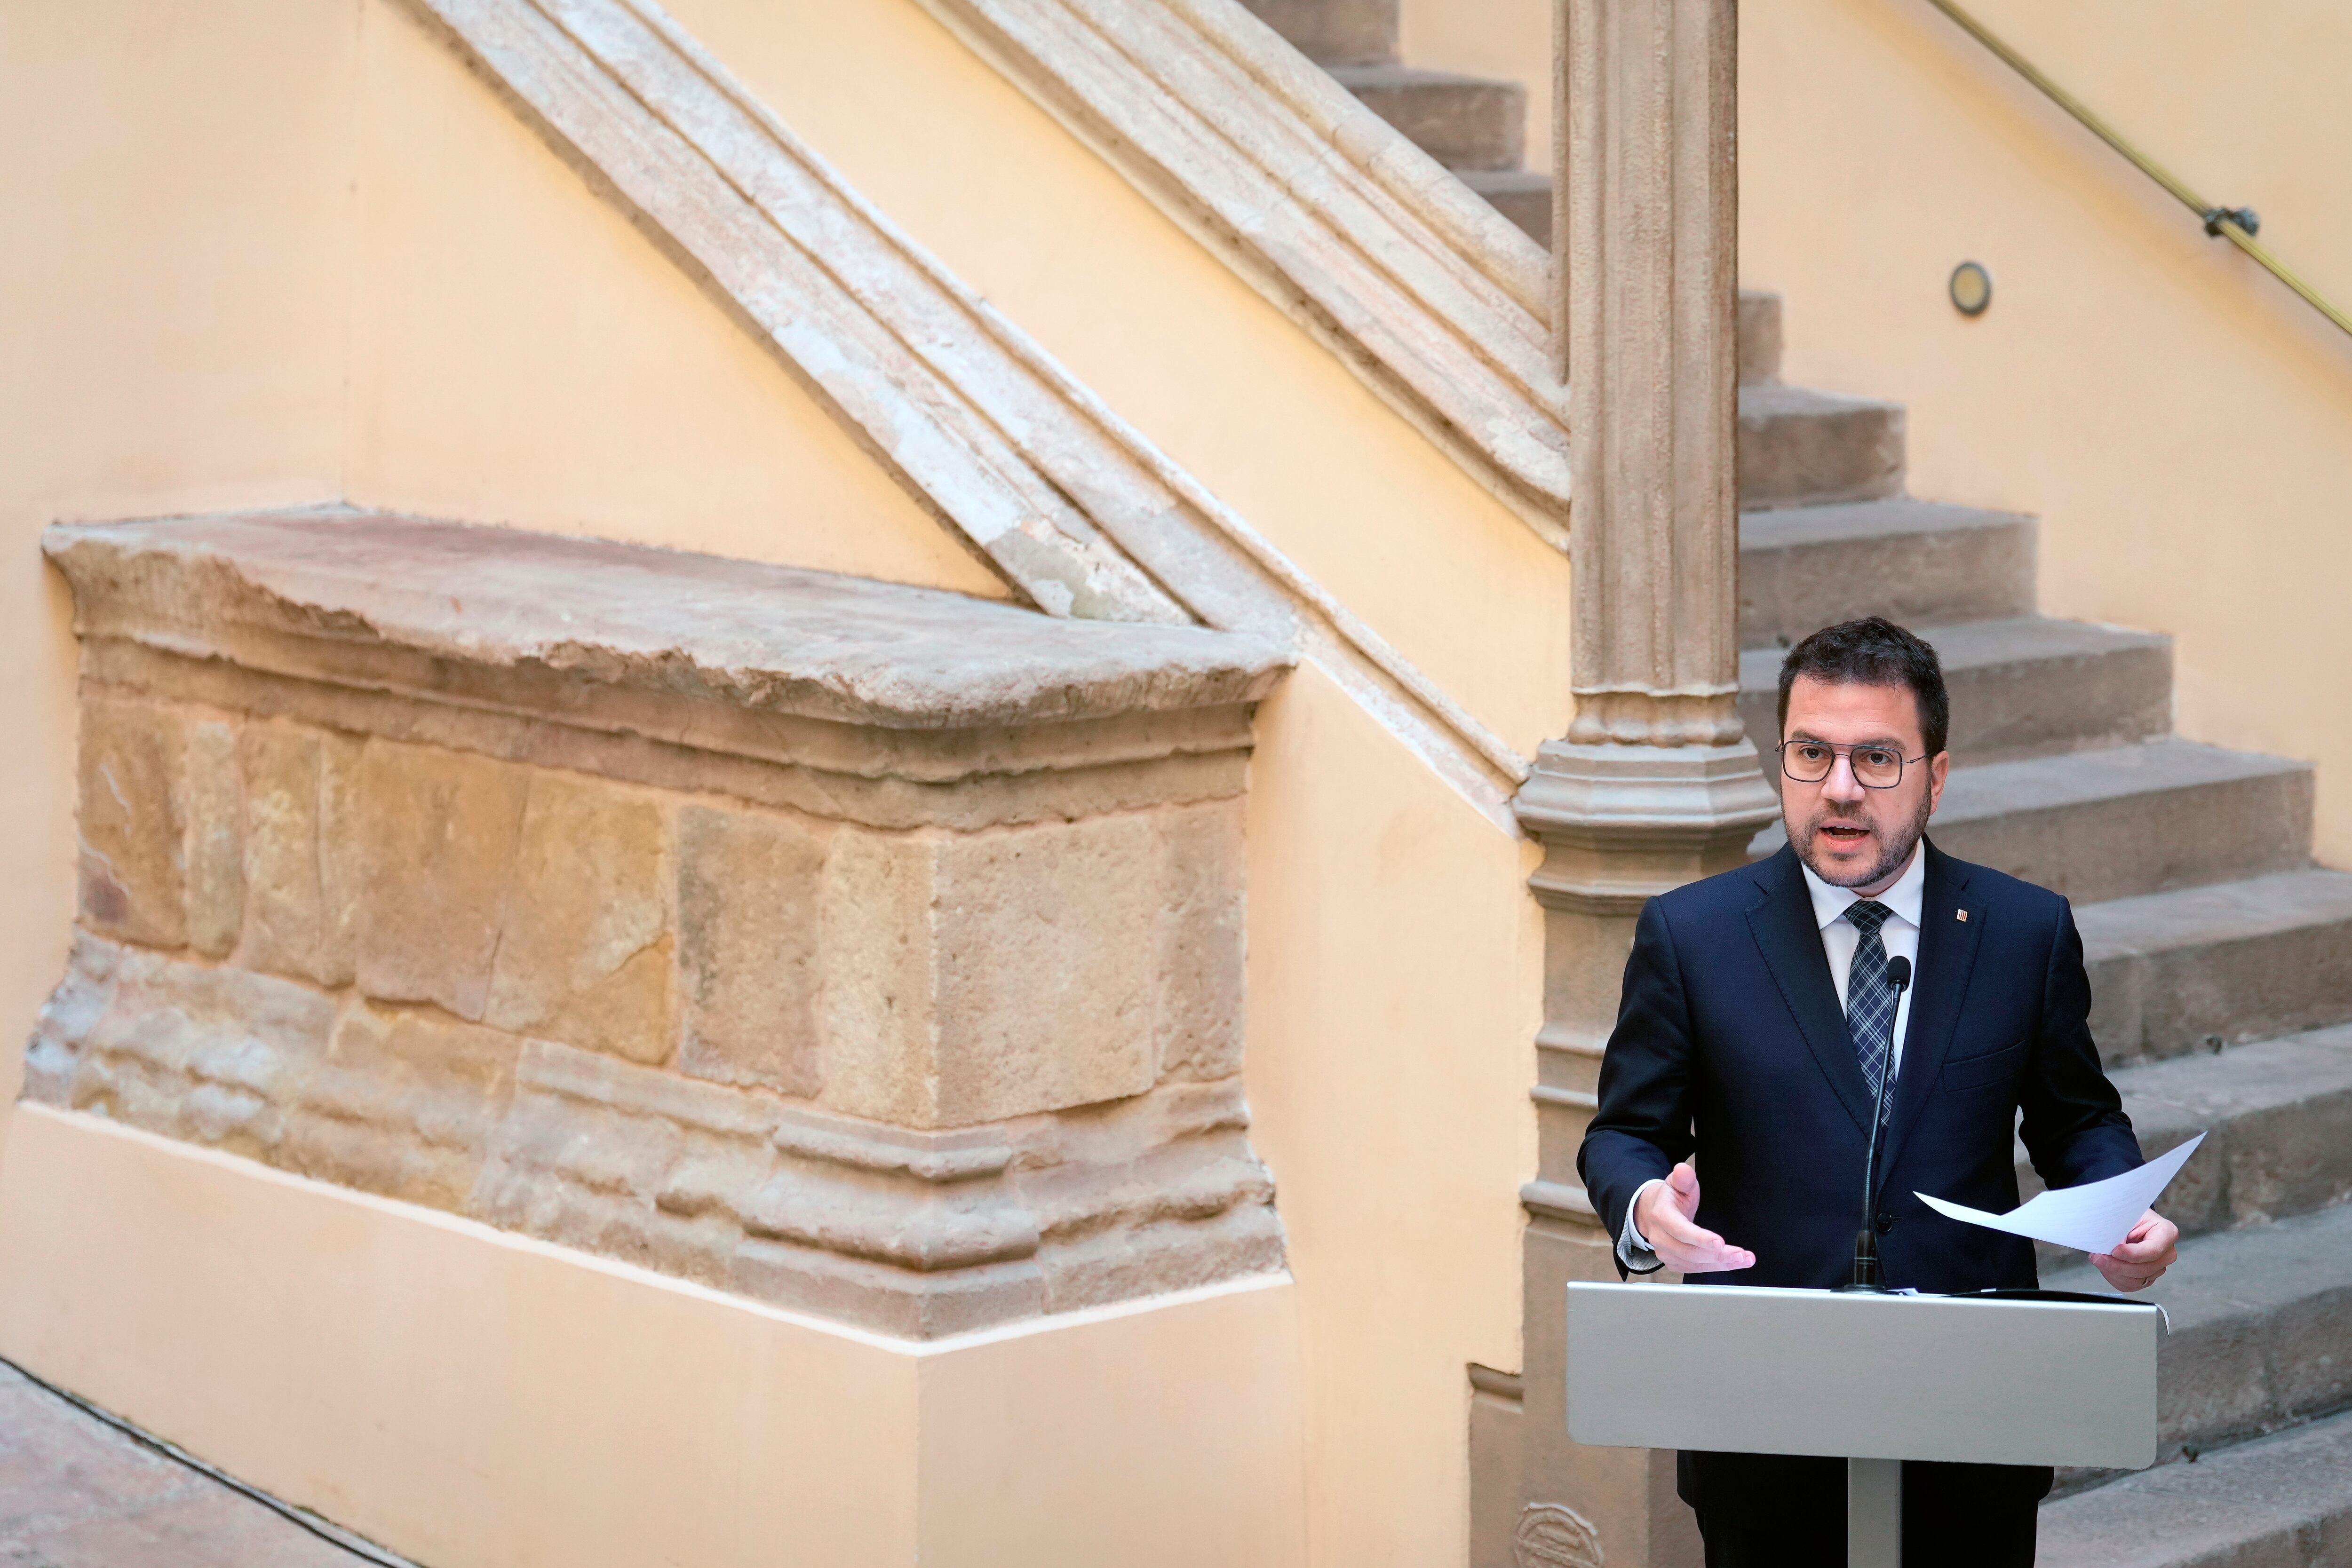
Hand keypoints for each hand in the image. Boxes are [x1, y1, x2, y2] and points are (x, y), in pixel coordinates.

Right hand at [1634, 1162, 1756, 1274]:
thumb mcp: (1676, 1183)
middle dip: (1719, 1255)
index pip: (1681, 1230)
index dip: (1700, 1238)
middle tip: (1742, 1255)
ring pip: (1695, 1264)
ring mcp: (1665, 1253)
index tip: (1720, 1243)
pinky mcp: (1673, 1263)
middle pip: (1691, 1252)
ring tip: (1744, 1259)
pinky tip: (1732, 1263)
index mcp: (1661, 1216)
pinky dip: (1716, 1267)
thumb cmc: (1671, 1197)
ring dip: (1722, 1264)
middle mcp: (1660, 1238)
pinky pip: (1696, 1269)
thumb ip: (1683, 1177)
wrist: (1654, 1213)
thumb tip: (1683, 1169)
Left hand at [2091, 1209, 2177, 1291]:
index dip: (2131, 1254)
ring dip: (2113, 1272)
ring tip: (2099, 1259)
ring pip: (2135, 1280)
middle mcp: (2167, 1253)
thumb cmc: (2129, 1217)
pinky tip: (2106, 1267)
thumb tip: (2109, 1248)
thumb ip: (2120, 1231)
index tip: (2114, 1251)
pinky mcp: (2148, 1277)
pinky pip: (2130, 1285)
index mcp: (2167, 1233)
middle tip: (2097, 1256)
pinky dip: (2114, 1278)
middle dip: (2116, 1265)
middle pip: (2143, 1269)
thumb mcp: (2125, 1216)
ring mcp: (2158, 1267)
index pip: (2152, 1250)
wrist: (2129, 1222)